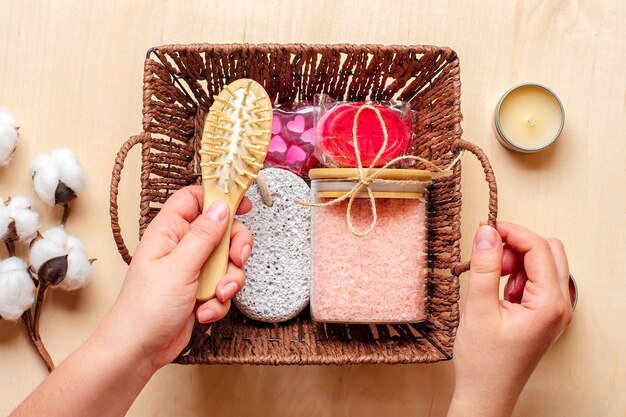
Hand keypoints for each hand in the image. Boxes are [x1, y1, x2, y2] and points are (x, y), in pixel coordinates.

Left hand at [97, 186, 252, 371]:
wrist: (138, 350)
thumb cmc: (145, 309)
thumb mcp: (179, 267)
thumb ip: (204, 236)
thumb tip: (222, 208)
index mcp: (168, 232)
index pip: (195, 199)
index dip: (219, 197)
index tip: (243, 204)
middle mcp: (181, 247)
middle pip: (221, 231)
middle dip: (234, 247)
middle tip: (238, 258)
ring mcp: (192, 269)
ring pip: (227, 262)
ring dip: (228, 281)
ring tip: (216, 296)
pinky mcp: (200, 290)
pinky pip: (223, 287)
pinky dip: (219, 302)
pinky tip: (203, 312)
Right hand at [448, 222, 572, 416]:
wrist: (485, 394)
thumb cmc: (484, 362)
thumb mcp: (478, 309)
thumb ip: (484, 267)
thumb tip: (486, 232)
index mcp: (550, 305)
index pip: (539, 249)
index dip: (512, 232)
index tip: (486, 227)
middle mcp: (560, 306)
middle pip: (549, 252)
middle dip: (518, 246)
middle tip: (489, 257)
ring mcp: (554, 311)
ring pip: (543, 264)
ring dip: (517, 261)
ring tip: (491, 280)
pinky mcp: (543, 315)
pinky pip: (536, 281)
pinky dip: (517, 276)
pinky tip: (497, 292)